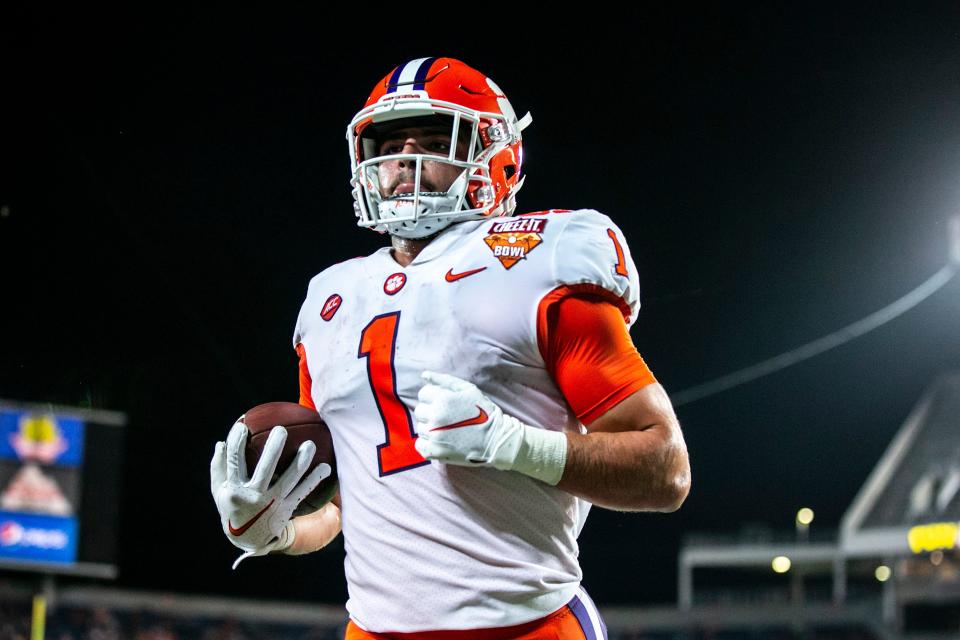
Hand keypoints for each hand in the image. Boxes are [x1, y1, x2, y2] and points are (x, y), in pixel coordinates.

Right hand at [210, 421, 330, 568]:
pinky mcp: (286, 509)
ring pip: (289, 479)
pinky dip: (315, 479)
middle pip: (265, 469)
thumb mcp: (220, 491)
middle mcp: (254, 496)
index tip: (242, 425)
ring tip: (310, 444)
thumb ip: (219, 468)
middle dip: (274, 448)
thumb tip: (221, 443)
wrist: (249, 538)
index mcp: (235, 490)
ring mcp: (272, 503)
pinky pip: (302, 491)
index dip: (236, 443)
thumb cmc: (233, 506)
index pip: (234, 462)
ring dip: (301, 462)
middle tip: (281, 429)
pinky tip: (326, 467)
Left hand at [413, 371, 567, 483]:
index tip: (445, 403)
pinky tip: (441, 441)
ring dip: (430, 427)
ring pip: (420, 427)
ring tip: (447, 429)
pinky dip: (427, 443)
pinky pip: (420, 445)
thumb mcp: (469, 389)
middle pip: (420, 410)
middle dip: (431, 411)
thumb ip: (445, 380)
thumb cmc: (484, 411)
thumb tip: (424, 375)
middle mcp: (436, 417)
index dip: (434, 397)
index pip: (423, 393)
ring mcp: (434, 436)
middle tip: (447, 417)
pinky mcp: (435, 452)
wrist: (496, 439)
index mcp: (443, 399)